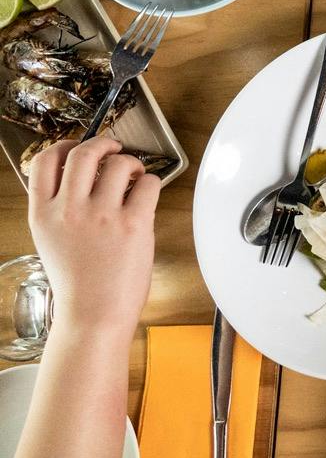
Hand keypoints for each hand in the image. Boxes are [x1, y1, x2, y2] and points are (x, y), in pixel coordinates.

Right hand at [26, 138, 160, 335]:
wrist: (93, 314)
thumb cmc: (78, 283)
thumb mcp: (50, 241)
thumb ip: (58, 210)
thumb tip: (77, 182)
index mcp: (42, 214)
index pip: (44, 162)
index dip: (63, 146)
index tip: (77, 146)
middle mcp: (69, 210)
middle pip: (82, 153)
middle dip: (102, 143)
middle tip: (114, 148)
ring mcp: (101, 215)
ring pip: (119, 163)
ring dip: (131, 163)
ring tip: (135, 176)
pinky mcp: (133, 223)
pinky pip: (149, 184)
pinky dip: (152, 182)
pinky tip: (147, 193)